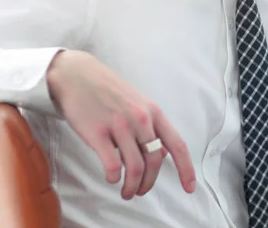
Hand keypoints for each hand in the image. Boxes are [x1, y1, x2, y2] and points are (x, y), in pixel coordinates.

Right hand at [46, 50, 195, 199]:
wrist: (77, 75)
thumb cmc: (109, 91)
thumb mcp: (138, 103)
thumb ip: (152, 128)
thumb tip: (164, 154)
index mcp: (153, 112)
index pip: (177, 144)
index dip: (186, 169)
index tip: (190, 188)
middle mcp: (140, 118)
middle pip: (154, 162)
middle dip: (149, 183)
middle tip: (140, 191)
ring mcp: (119, 125)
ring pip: (135, 168)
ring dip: (132, 186)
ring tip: (126, 191)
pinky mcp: (97, 132)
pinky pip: (112, 165)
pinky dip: (114, 178)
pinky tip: (111, 178)